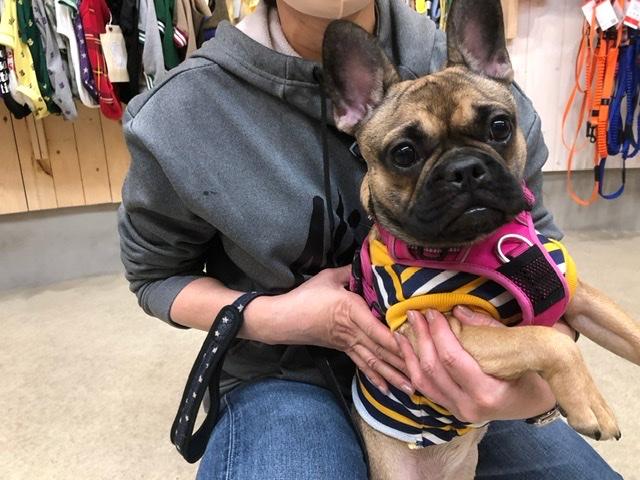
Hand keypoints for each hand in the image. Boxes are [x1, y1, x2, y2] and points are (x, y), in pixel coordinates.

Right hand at [269, 266, 412, 395]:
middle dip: (402, 363)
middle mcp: (352, 331)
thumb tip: (369, 261)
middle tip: (423, 374)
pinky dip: (375, 378)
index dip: (395, 339)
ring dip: (393, 376)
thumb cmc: (305, 297)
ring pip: (374, 362)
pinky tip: (387, 390)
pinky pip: (362, 365)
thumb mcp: (328, 277)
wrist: (283, 318)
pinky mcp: (343, 350)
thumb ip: (350, 271)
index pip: (376, 329)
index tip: (414, 346)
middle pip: (381, 349)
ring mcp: (348, 343)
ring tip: (410, 388)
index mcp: (351, 310)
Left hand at [395, 307, 557, 422]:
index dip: (437, 332)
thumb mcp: (519, 349)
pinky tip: (406, 348)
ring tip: (404, 329)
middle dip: (421, 337)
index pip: (452, 359)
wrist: (539, 402)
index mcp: (487, 394)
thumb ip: (488, 329)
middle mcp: (469, 407)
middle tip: (414, 314)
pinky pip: (425, 388)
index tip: (431, 311)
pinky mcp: (452, 409)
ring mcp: (458, 411)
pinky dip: (413, 367)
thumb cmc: (534, 372)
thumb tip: (458, 310)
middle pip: (433, 369)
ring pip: (422, 381)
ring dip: (410, 353)